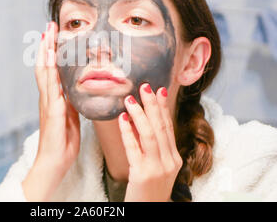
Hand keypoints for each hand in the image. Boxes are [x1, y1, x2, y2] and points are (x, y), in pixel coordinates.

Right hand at [22, 21, 79, 200]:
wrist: (53, 164)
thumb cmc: (62, 143)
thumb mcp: (70, 118)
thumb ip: (70, 103)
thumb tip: (73, 90)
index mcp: (53, 99)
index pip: (51, 70)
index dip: (52, 52)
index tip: (54, 35)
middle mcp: (48, 99)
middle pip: (45, 66)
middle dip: (47, 46)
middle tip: (49, 26)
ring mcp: (48, 105)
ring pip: (45, 74)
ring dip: (46, 53)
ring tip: (47, 35)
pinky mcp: (53, 114)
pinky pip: (52, 90)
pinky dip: (50, 74)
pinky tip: (51, 61)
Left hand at [118, 83, 182, 201]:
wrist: (148, 211)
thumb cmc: (149, 188)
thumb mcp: (156, 166)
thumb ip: (151, 145)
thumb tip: (138, 120)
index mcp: (174, 158)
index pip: (168, 127)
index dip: (163, 108)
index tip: (159, 90)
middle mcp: (169, 161)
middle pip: (161, 127)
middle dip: (152, 105)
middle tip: (144, 86)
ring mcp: (157, 168)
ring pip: (150, 134)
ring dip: (140, 114)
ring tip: (130, 99)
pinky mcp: (142, 174)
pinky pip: (134, 148)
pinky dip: (127, 131)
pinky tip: (122, 119)